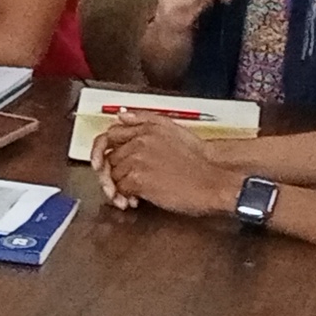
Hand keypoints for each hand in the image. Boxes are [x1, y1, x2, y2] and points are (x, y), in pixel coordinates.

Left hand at [91, 117, 246, 216]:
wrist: (212, 180)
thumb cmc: (199, 161)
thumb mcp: (174, 130)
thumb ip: (145, 121)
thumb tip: (121, 114)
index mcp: (148, 127)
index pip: (111, 134)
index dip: (103, 149)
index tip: (103, 161)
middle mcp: (139, 140)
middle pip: (110, 157)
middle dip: (113, 173)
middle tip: (122, 185)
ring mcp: (137, 159)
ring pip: (113, 174)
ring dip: (119, 188)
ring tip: (132, 196)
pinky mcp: (138, 178)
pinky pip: (119, 188)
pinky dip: (124, 197)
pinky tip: (136, 201)